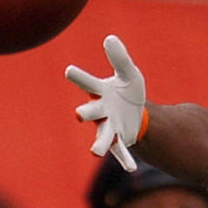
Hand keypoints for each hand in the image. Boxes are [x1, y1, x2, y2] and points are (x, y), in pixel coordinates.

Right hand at [65, 34, 145, 172]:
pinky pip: (121, 152)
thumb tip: (110, 38)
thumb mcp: (129, 73)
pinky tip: (132, 169)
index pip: (87, 83)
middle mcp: (100, 112)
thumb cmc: (128, 91)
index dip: (78, 77)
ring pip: (101, 137)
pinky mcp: (120, 141)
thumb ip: (119, 58)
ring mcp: (109, 128)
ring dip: (97, 145)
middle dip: (85, 113)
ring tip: (94, 152)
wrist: (137, 112)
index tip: (69, 70)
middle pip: (90, 113)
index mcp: (99, 93)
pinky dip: (125, 160)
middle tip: (78, 114)